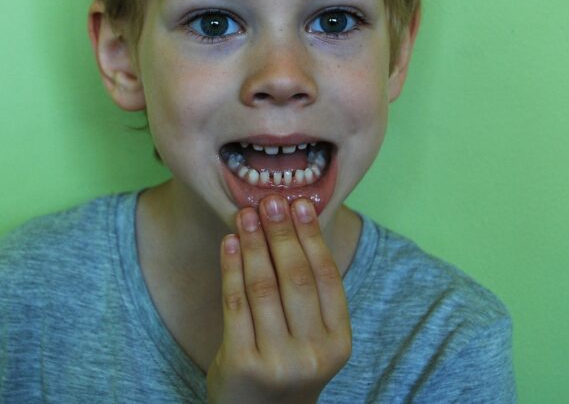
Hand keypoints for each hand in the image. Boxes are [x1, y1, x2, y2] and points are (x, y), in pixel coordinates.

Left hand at [206, 196, 351, 403]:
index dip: (313, 237)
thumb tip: (294, 223)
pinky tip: (229, 243)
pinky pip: (235, 303)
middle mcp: (313, 354)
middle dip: (282, 233)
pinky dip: (231, 268)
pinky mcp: (242, 363)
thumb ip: (309, 295)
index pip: (327, 277)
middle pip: (296, 278)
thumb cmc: (286, 367)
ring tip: (246, 214)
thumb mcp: (312, 340)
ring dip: (254, 244)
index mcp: (338, 343)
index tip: (302, 204)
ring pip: (263, 287)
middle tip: (271, 200)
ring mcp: (277, 361)